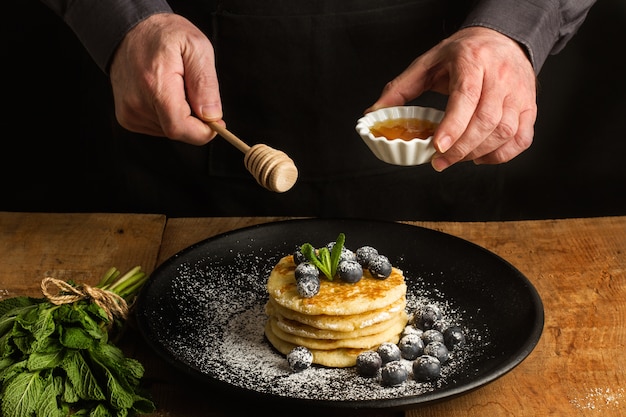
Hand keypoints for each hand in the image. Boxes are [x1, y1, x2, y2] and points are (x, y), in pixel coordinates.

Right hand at [109, 13, 222, 144]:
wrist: (129, 30)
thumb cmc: (164, 35)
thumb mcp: (196, 47)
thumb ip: (205, 83)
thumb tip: (212, 116)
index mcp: (155, 85)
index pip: (180, 127)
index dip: (203, 132)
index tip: (217, 122)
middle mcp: (137, 103)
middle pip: (178, 131)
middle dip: (195, 120)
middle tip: (194, 92)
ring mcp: (129, 112)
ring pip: (169, 130)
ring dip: (181, 116)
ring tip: (176, 87)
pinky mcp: (126, 117)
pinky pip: (158, 127)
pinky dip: (168, 116)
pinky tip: (164, 94)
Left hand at [367, 26, 536, 170]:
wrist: (501, 38)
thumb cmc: (462, 53)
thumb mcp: (427, 63)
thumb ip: (400, 89)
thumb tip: (373, 113)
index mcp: (472, 60)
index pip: (466, 96)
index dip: (453, 125)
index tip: (437, 147)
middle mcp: (500, 75)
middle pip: (486, 120)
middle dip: (461, 148)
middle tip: (440, 161)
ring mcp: (519, 92)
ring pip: (505, 131)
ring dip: (478, 153)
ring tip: (456, 158)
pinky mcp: (530, 106)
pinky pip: (522, 138)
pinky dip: (502, 155)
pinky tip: (481, 157)